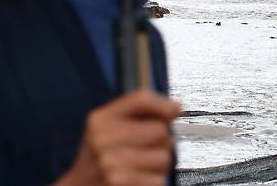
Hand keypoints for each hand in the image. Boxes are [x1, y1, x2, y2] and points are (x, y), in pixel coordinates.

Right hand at [55, 89, 181, 185]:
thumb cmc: (100, 157)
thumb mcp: (108, 128)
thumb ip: (140, 113)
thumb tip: (176, 108)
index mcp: (100, 119)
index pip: (141, 99)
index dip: (164, 104)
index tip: (176, 110)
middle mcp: (102, 138)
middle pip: (159, 130)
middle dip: (162, 141)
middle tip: (147, 149)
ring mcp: (110, 163)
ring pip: (163, 157)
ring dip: (160, 165)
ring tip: (143, 166)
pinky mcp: (120, 184)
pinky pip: (159, 179)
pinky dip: (154, 181)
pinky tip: (140, 180)